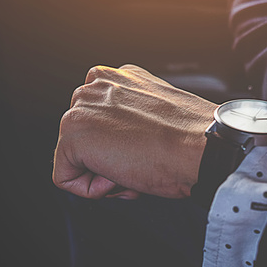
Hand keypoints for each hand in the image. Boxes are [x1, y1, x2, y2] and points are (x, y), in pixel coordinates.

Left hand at [52, 65, 215, 199]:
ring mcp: (82, 107)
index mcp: (119, 77)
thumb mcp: (158, 111)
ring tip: (133, 167)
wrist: (201, 146)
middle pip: (84, 138)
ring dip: (101, 172)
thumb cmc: (192, 137)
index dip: (120, 145)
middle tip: (139, 161)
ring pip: (74, 157)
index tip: (144, 148)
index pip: (99, 120)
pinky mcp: (74, 134)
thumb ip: (132, 114)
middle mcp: (97, 85)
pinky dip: (90, 189)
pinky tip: (121, 176)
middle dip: (108, 158)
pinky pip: (65, 177)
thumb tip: (120, 138)